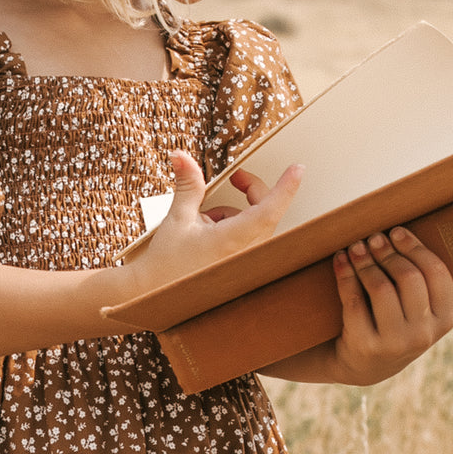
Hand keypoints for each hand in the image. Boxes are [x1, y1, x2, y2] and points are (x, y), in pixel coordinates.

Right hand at [124, 150, 302, 298]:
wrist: (156, 296)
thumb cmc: (166, 265)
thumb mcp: (177, 218)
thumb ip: (187, 184)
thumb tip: (182, 156)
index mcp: (231, 240)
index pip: (269, 210)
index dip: (286, 188)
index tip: (297, 169)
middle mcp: (245, 254)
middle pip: (265, 212)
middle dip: (252, 191)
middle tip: (235, 178)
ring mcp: (246, 264)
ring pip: (257, 225)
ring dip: (237, 212)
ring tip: (208, 220)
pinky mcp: (243, 270)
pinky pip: (250, 239)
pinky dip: (235, 227)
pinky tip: (210, 234)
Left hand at [331, 226, 452, 384]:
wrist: (363, 364)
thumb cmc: (402, 327)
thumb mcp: (434, 317)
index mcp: (444, 320)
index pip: (437, 274)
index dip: (416, 248)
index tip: (397, 231)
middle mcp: (423, 334)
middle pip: (408, 278)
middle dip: (388, 252)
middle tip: (374, 236)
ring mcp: (393, 342)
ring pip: (380, 288)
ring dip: (365, 261)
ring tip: (357, 246)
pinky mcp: (364, 344)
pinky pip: (353, 300)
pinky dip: (345, 274)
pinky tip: (341, 258)